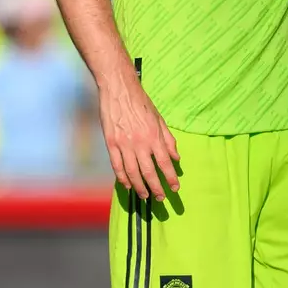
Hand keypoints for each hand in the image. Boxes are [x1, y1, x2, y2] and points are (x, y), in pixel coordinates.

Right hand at [98, 71, 180, 200]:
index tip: (174, 188)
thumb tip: (176, 157)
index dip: (170, 178)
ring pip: (132, 172)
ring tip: (144, 195)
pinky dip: (122, 177)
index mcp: (154, 136)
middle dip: (156, 188)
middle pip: (149, 172)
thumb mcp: (159, 119)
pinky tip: (127, 185)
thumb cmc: (141, 102)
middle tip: (160, 198)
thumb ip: (168, 139)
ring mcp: (124, 144)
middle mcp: (140, 143)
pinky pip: (117, 165)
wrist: (119, 89)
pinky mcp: (111, 143)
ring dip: (139, 186)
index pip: (165, 163)